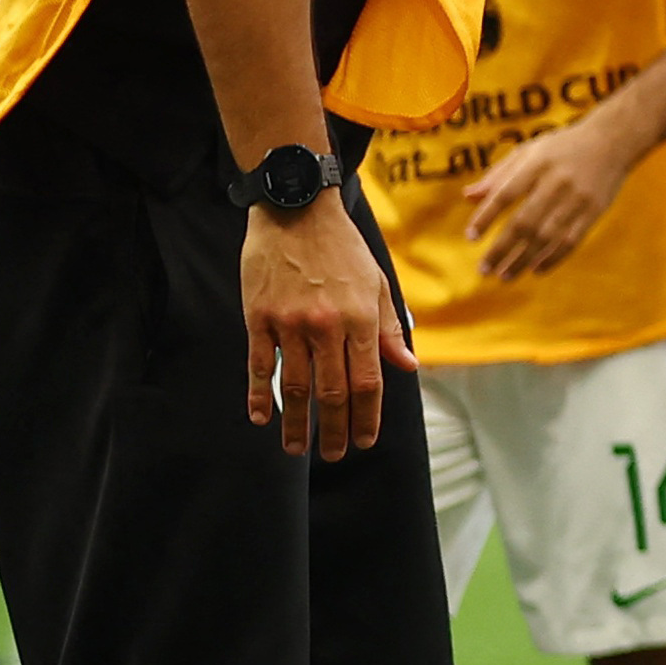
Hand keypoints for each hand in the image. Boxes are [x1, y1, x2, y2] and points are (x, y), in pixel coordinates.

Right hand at [243, 194, 411, 461]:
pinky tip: (262, 417)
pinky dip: (259, 394)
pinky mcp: (258, 317)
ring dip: (297, 422)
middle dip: (335, 430)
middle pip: (332, 392)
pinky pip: (258, 364)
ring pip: (295, 385)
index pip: (368, 382)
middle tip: (335, 455)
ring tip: (296, 449)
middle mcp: (326, 326)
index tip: (365, 440)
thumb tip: (407, 367)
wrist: (296, 209)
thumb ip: (391, 328)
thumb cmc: (342, 248)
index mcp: (361, 319)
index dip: (368, 417)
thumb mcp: (377, 283)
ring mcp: (289, 323)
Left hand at [462, 111, 646, 277]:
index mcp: (536, 163)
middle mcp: (556, 182)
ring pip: (546, 236)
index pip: (506, 194)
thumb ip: (498, 175)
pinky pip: (571, 240)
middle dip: (502, 248)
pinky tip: (535, 270)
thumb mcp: (528, 152)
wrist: (612, 141)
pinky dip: (552, 258)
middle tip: (484, 269)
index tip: (470, 237)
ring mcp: (578, 198)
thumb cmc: (562, 148)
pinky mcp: (594, 211)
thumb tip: (468, 197)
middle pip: (525, 222)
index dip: (487, 217)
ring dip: (523, 259)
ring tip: (504, 275)